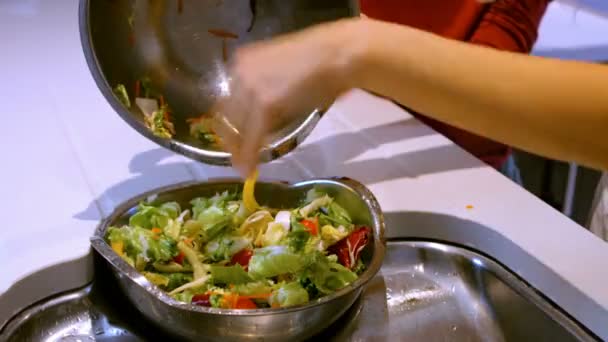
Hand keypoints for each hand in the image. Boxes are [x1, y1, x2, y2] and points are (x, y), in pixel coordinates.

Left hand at [212, 19, 361, 176]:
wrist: (337, 54)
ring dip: (239, 150)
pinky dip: (249, 156)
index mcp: (243, 61)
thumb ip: (266, 90)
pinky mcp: (264, 105)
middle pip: (227, 115)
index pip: (227, 100)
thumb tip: (261, 117)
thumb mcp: (282, 73)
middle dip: (232, 139)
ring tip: (243, 166)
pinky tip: (249, 169)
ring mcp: (251, 88)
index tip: (233, 139)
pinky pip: (252, 138)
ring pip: (237, 128)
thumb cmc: (320, 62)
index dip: (228, 124)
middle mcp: (240, 72)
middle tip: (238, 157)